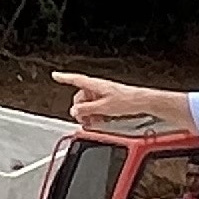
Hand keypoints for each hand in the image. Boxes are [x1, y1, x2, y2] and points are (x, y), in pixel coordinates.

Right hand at [53, 72, 187, 132]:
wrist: (143, 102)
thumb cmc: (128, 100)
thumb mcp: (104, 108)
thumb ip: (87, 109)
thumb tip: (74, 111)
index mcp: (96, 85)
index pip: (76, 79)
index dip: (64, 78)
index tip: (55, 76)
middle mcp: (99, 88)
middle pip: (82, 98)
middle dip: (81, 110)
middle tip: (84, 120)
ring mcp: (104, 94)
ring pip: (90, 104)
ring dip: (90, 114)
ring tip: (95, 123)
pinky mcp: (110, 100)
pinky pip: (98, 107)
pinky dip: (97, 114)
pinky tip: (102, 121)